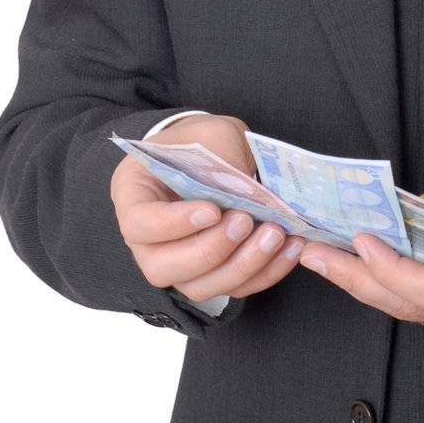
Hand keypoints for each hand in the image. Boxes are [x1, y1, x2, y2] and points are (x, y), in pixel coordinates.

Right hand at [110, 112, 304, 303]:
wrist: (214, 151)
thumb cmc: (203, 140)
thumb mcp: (211, 134)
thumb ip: (222, 161)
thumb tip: (247, 196)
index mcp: (134, 195)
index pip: (138, 224)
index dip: (172, 224)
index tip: (212, 210)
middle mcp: (147, 240)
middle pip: (162, 268)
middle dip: (210, 250)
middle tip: (245, 221)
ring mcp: (176, 262)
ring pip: (199, 287)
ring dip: (241, 266)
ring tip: (275, 235)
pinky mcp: (210, 274)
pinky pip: (232, 288)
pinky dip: (263, 273)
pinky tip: (289, 249)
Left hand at [296, 152, 423, 332]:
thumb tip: (383, 223)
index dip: (391, 271)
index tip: (360, 243)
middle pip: (416, 306)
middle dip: (359, 281)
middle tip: (316, 256)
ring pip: (416, 311)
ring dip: (368, 286)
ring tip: (326, 260)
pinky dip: (391, 289)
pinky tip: (361, 269)